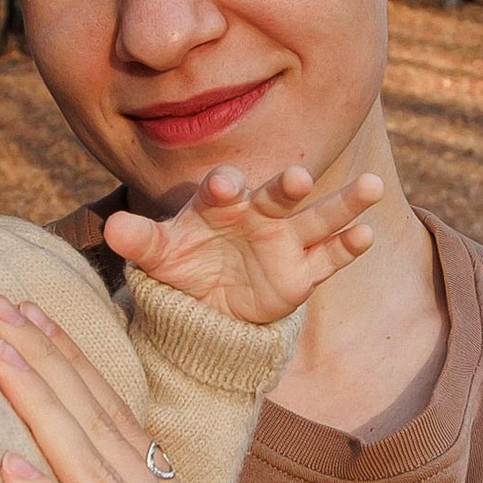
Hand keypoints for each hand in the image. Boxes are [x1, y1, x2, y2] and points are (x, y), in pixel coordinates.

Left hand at [107, 161, 382, 328]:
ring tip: (371, 186)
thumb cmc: (183, 263)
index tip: (225, 188)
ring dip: (345, 203)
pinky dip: (349, 246)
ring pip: (320, 216)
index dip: (224, 186)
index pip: (224, 187)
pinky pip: (330, 256)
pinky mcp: (303, 270)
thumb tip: (111, 229)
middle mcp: (259, 212)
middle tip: (298, 178)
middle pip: (278, 193)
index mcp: (221, 202)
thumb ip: (140, 239)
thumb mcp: (158, 254)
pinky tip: (368, 234)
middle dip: (288, 186)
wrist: (208, 303)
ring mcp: (286, 239)